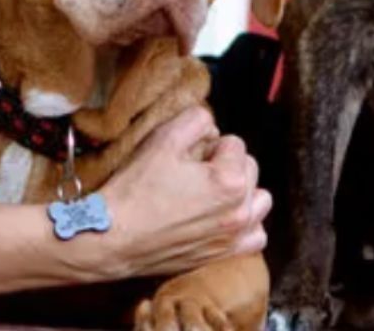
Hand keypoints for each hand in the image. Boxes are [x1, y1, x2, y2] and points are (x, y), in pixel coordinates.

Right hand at [86, 107, 270, 280]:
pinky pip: (256, 235)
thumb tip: (212, 127)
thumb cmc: (137, 190)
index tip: (185, 155)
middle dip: (225, 164)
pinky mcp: (225, 254)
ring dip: (242, 192)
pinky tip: (221, 217)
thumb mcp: (162, 140)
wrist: (115, 238)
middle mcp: (242, 211)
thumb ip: (195, 120)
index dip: (208, 144)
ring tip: (211, 192)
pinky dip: (245, 224)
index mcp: (231, 180)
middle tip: (192, 172)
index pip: (235, 143)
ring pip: (259, 201)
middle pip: (249, 169)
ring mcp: (235, 236)